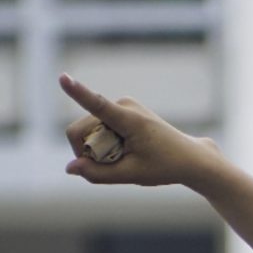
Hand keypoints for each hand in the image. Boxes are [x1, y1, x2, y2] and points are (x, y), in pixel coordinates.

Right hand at [59, 74, 219, 188]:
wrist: (189, 157)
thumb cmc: (164, 166)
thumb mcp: (131, 175)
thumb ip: (98, 173)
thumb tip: (69, 168)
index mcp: (129, 119)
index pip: (97, 105)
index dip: (77, 92)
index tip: (63, 77)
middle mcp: (123, 105)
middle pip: (82, 129)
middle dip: (88, 151)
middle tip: (116, 164)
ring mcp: (122, 105)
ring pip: (88, 129)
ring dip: (97, 149)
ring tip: (125, 156)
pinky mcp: (121, 110)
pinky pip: (98, 128)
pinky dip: (104, 144)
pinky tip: (124, 150)